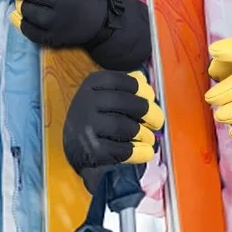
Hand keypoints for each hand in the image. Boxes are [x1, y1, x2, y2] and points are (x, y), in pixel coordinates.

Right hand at [63, 70, 163, 192]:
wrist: (74, 146)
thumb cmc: (97, 116)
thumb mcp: (105, 94)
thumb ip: (125, 86)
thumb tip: (142, 78)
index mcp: (92, 84)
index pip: (124, 81)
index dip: (142, 90)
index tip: (150, 97)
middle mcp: (86, 102)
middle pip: (127, 103)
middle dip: (149, 112)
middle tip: (157, 121)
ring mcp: (87, 127)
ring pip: (126, 127)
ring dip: (144, 134)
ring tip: (149, 138)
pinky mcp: (92, 151)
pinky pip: (123, 150)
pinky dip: (140, 152)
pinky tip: (146, 152)